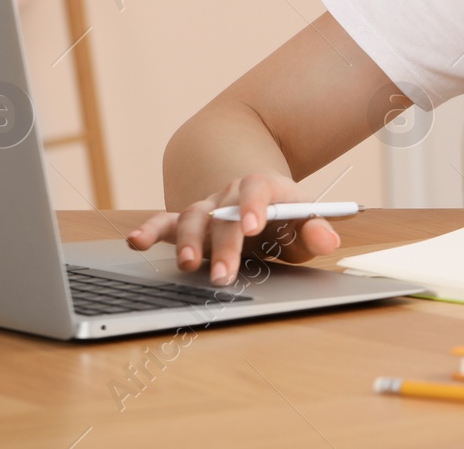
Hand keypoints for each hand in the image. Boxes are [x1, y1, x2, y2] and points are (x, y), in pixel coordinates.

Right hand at [125, 172, 341, 285]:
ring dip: (188, 241)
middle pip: (223, 215)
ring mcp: (206, 207)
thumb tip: (327, 238)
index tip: (254, 225)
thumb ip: (315, 231)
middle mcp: (230, 195)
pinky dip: (149, 230)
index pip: (258, 190)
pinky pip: (164, 223)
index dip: (255, 206)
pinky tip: (136, 241)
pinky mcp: (186, 223)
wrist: (258, 199)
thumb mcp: (305, 224)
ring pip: (192, 217)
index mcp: (263, 188)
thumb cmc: (284, 219)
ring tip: (188, 265)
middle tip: (225, 276)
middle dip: (224, 245)